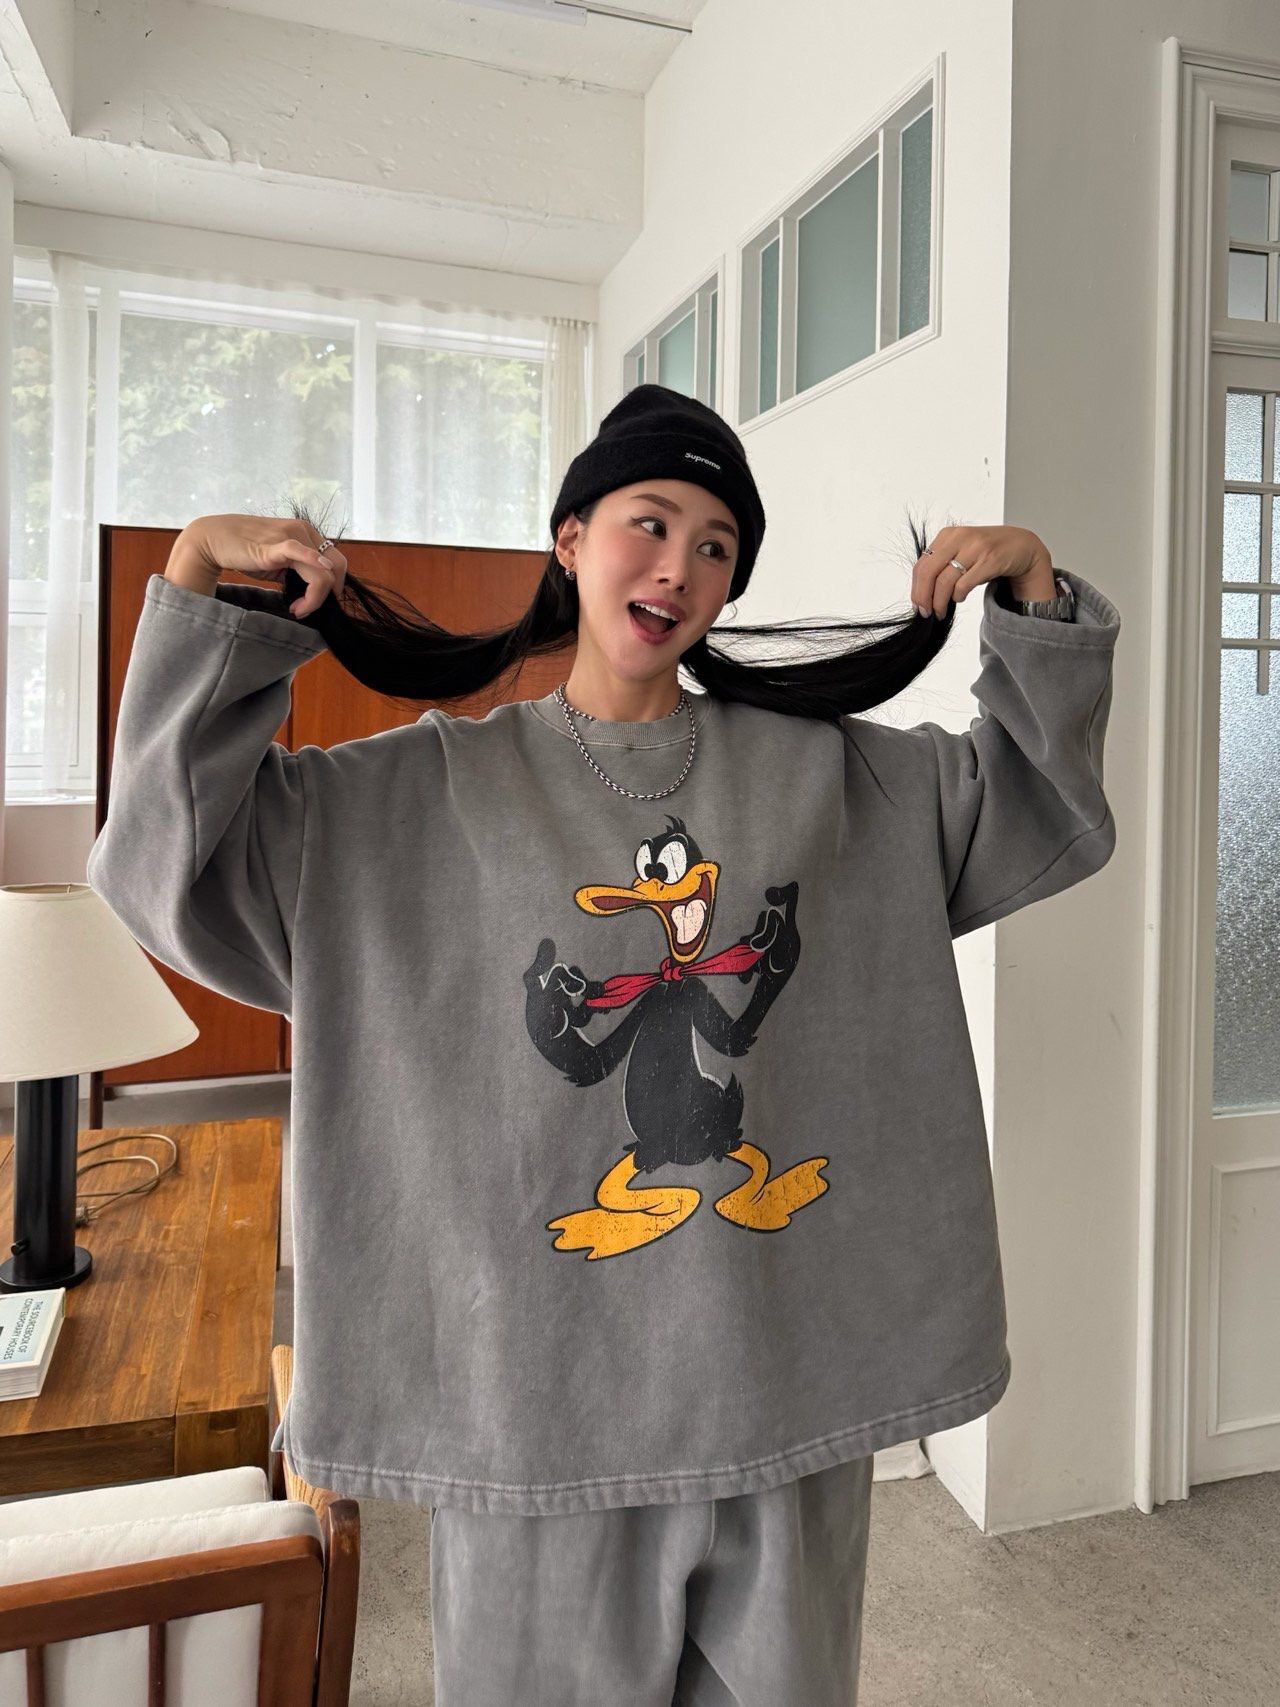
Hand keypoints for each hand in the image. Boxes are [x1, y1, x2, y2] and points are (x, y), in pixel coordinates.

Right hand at [166, 515, 348, 617]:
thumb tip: (313, 593)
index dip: (331, 588)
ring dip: (315, 599)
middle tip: (305, 609)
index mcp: (308, 533)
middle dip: (328, 595)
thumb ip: (298, 571)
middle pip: (338, 568)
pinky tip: (300, 604)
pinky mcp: (277, 545)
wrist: (213, 538)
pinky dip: (311, 589)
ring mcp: (292, 535)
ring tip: (297, 610)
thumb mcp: (279, 562)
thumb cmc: (245, 551)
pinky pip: (304, 557)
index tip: (310, 603)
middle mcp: (304, 531)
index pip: (337, 563)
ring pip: (324, 573)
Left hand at [912, 526, 1052, 617]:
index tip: (918, 605)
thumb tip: (920, 592)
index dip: (916, 589)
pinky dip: (958, 596)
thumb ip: (942, 564)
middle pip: (928, 573)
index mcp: (948, 535)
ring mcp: (975, 548)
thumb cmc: (988, 552)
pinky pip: (964, 584)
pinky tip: (960, 598)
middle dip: (923, 597)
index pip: (921, 565)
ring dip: (940, 602)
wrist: (1022, 545)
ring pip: (944, 581)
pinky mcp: (990, 560)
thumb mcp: (961, 551)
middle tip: (926, 612)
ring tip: (942, 611)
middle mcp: (959, 538)